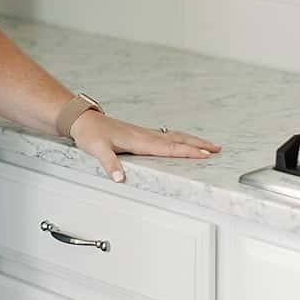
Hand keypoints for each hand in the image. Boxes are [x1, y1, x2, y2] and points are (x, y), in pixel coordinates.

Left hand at [68, 111, 221, 183]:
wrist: (83, 120)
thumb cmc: (91, 134)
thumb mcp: (97, 150)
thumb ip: (110, 164)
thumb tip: (120, 178)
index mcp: (138, 140)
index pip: (168, 148)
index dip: (187, 152)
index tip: (204, 155)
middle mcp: (145, 135)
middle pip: (177, 140)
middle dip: (198, 145)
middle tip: (217, 149)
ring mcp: (144, 133)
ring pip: (174, 137)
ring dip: (191, 141)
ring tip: (208, 145)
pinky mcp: (140, 134)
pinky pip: (166, 136)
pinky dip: (179, 139)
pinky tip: (181, 142)